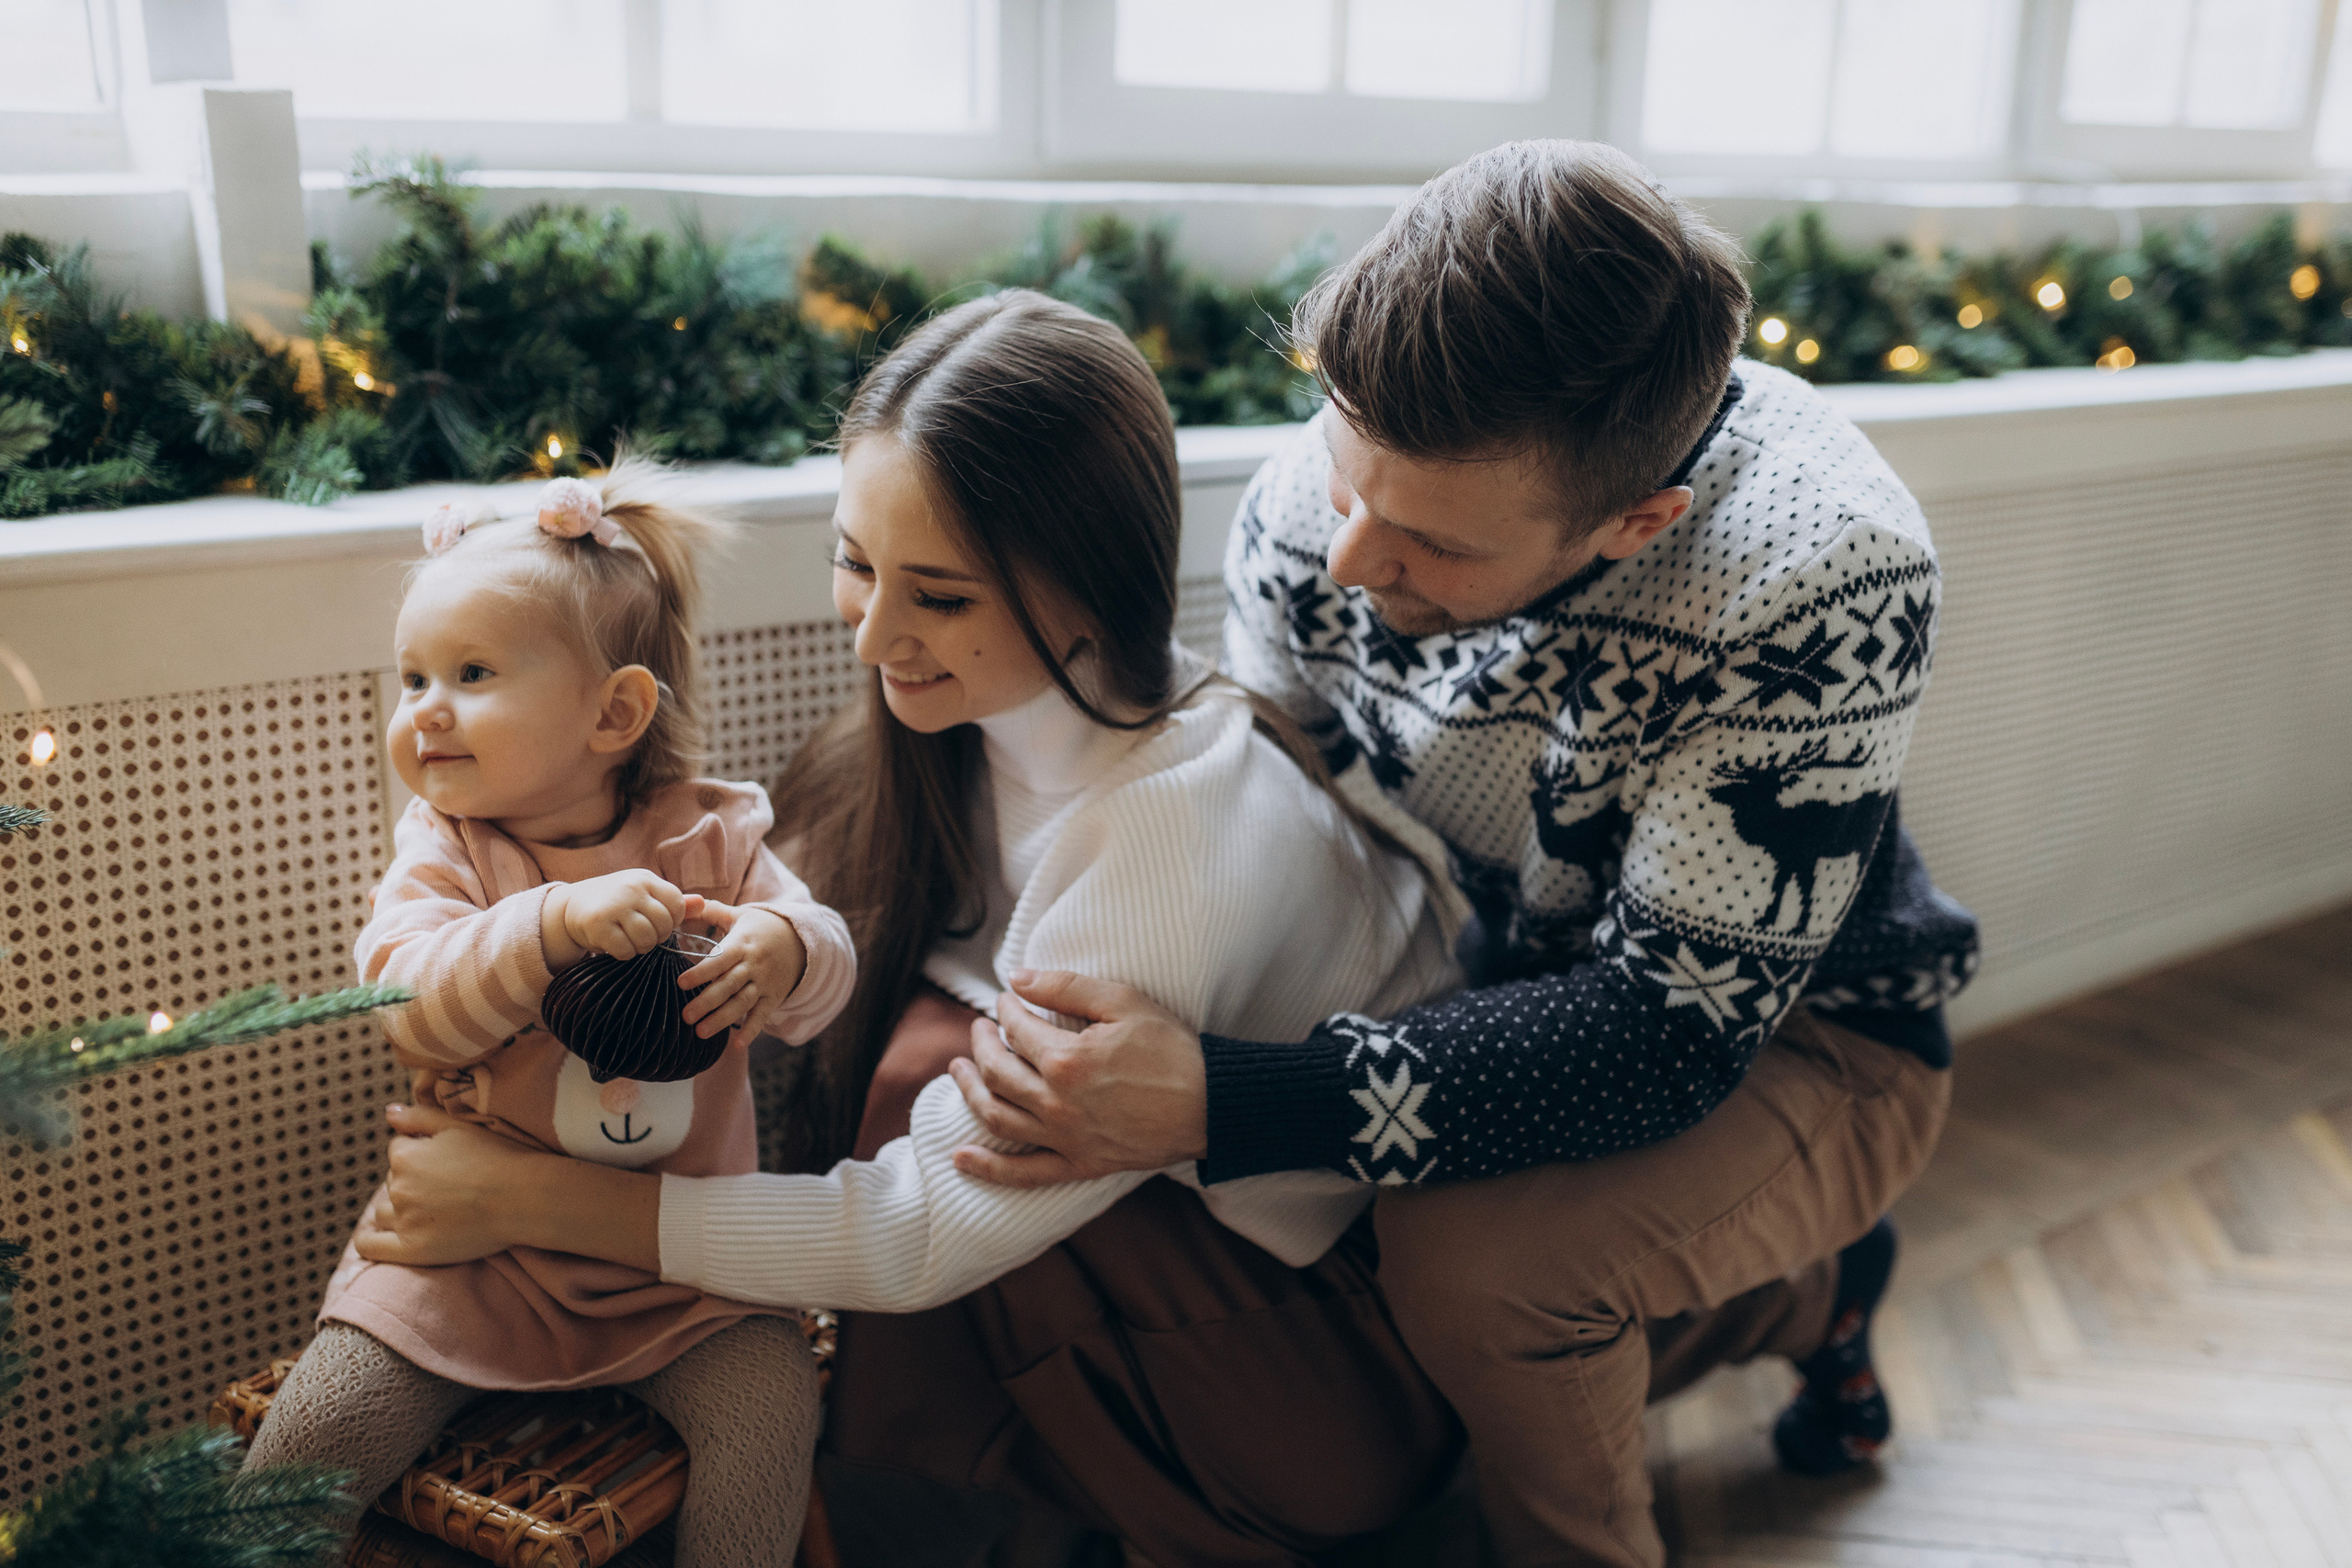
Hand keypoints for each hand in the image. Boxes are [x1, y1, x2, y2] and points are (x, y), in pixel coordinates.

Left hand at [353, 1104, 550, 1265]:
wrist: (525, 1197)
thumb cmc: (498, 1157)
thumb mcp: (458, 1126)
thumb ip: (418, 1117)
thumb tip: (388, 1113)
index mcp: (405, 1155)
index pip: (399, 1151)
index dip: (422, 1154)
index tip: (448, 1164)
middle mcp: (398, 1187)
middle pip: (392, 1181)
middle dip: (412, 1182)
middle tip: (448, 1187)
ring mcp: (404, 1220)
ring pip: (384, 1212)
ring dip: (399, 1209)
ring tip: (434, 1211)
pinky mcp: (412, 1250)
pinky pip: (371, 1246)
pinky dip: (369, 1242)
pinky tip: (382, 1239)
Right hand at [543, 870, 697, 969]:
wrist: (571, 906)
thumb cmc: (616, 902)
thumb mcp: (643, 894)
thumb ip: (672, 901)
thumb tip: (703, 903)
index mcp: (646, 879)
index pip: (677, 903)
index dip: (673, 920)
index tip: (658, 923)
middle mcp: (631, 888)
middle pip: (664, 925)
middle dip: (657, 937)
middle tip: (642, 935)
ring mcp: (614, 905)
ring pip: (647, 939)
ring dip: (641, 948)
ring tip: (629, 940)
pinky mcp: (598, 924)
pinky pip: (625, 950)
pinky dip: (624, 954)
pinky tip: (615, 945)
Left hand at [680, 903, 806, 1046]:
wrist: (800, 938)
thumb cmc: (761, 926)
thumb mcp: (739, 914)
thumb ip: (712, 911)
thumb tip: (684, 901)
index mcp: (742, 944)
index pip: (720, 959)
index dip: (702, 971)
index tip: (681, 983)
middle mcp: (753, 965)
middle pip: (728, 985)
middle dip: (707, 1002)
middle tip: (686, 1016)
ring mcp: (765, 982)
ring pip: (742, 1003)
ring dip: (722, 1019)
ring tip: (701, 1032)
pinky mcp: (774, 996)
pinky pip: (763, 1015)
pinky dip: (752, 1030)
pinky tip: (737, 1045)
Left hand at [947, 969, 1207, 1188]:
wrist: (1212, 1105)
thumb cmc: (1172, 1049)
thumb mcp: (1124, 1002)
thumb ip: (1065, 986)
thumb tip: (1016, 979)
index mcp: (1066, 1059)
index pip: (1016, 1030)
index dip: (1005, 1010)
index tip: (1006, 1000)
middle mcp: (1057, 1103)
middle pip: (997, 1072)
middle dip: (981, 1045)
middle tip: (978, 1029)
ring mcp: (1066, 1138)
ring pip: (998, 1117)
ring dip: (970, 1092)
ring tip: (958, 1071)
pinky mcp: (1079, 1165)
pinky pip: (1024, 1173)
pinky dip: (988, 1168)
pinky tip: (960, 1158)